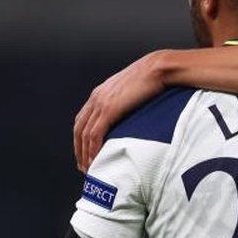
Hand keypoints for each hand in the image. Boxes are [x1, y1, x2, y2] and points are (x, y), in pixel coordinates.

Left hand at [73, 51, 166, 171]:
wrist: (158, 68)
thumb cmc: (152, 77)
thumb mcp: (132, 89)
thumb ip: (125, 101)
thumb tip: (131, 114)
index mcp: (100, 93)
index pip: (82, 120)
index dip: (81, 139)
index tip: (85, 153)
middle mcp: (96, 98)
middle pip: (79, 130)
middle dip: (79, 150)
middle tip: (84, 166)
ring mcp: (101, 104)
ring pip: (84, 135)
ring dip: (85, 154)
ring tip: (90, 169)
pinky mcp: (109, 109)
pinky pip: (95, 134)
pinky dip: (93, 149)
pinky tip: (96, 159)